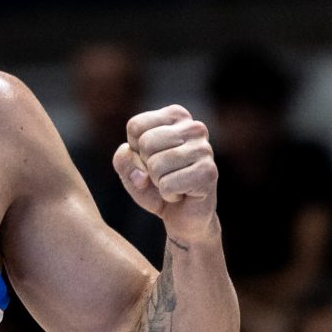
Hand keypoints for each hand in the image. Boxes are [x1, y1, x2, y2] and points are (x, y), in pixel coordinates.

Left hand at [113, 105, 218, 243]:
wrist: (181, 215)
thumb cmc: (154, 185)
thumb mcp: (130, 169)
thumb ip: (123, 160)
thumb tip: (141, 173)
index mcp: (176, 116)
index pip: (135, 126)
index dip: (134, 150)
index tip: (150, 158)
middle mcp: (194, 127)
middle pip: (146, 143)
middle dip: (146, 167)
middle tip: (163, 174)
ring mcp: (204, 149)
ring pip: (156, 165)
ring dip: (157, 182)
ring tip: (172, 183)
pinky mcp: (208, 172)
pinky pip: (167, 185)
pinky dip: (168, 195)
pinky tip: (182, 193)